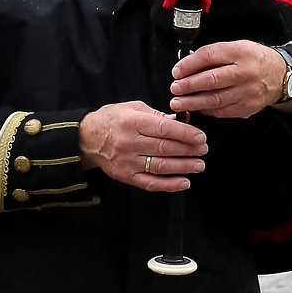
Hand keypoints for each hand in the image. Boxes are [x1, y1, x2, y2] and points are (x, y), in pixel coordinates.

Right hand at [78, 101, 207, 191]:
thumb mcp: (134, 107)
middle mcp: (130, 143)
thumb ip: (158, 115)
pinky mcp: (126, 176)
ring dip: (183, 167)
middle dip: (189, 150)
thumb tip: (182, 120)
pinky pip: (150, 183)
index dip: (186, 134)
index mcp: (133, 122)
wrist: (87, 138)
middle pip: (165, 148)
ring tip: (199, 165)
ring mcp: (127, 162)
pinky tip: (184, 182)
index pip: (164, 129)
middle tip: (204, 150)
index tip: (201, 137)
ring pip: (160, 167)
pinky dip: (169, 185)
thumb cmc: (113, 118)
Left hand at [168, 40, 286, 118]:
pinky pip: (223, 111)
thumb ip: (212, 55)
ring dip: (193, 103)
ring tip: (179, 103)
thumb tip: (186, 63)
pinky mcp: (248, 107)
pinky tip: (197, 108)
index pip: (209, 56)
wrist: (280, 75)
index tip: (176, 71)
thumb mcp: (236, 47)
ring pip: (215, 100)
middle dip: (188, 86)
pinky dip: (207, 110)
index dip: (189, 65)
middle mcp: (245, 72)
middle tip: (174, 89)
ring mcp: (248, 92)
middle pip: (211, 80)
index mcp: (239, 52)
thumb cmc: (253, 59)